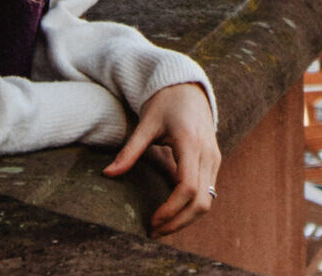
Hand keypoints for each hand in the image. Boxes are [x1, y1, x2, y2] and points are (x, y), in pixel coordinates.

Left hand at [103, 83, 220, 237]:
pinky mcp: (214, 162)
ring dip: (186, 219)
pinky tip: (172, 213)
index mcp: (191, 143)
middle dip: (178, 222)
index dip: (170, 209)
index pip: (187, 187)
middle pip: (202, 201)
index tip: (151, 221)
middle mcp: (208, 154)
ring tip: (161, 227)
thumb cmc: (166, 103)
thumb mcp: (146, 123)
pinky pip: (208, 193)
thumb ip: (129, 150)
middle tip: (152, 232)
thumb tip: (107, 174)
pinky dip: (192, 208)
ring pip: (208, 201)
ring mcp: (214, 159)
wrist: (190, 89)